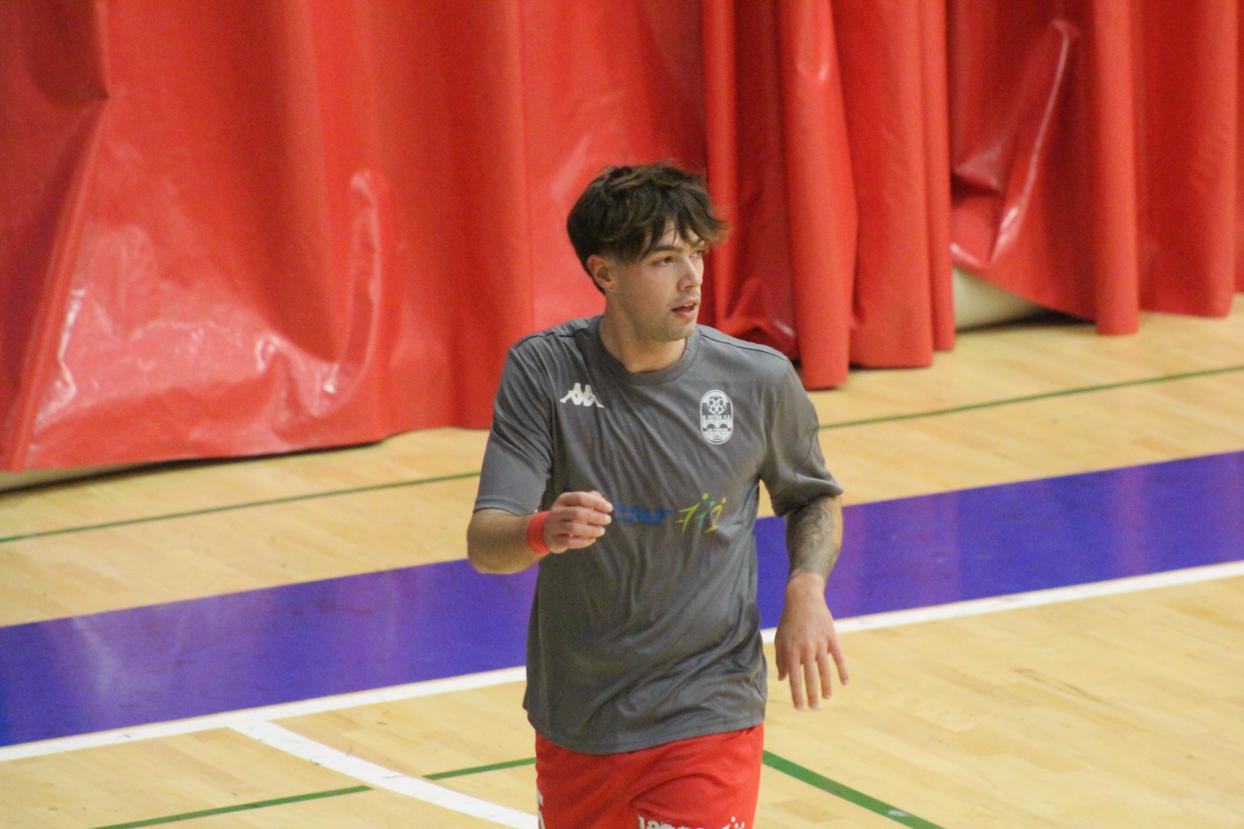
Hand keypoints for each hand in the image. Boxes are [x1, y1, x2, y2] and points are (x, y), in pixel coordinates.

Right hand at [544, 490, 612, 552]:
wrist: (547, 532)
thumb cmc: (568, 516)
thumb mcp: (576, 505)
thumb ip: (590, 499)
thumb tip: (602, 500)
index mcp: (563, 499)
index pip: (580, 497)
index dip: (596, 502)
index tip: (609, 508)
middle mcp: (556, 511)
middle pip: (577, 512)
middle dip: (595, 516)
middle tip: (608, 520)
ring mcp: (553, 526)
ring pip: (573, 528)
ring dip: (591, 530)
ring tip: (601, 531)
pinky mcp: (554, 540)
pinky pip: (569, 542)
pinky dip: (583, 542)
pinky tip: (592, 539)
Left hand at [774, 572, 848, 709]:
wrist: (803, 598)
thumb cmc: (789, 620)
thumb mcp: (780, 639)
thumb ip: (781, 659)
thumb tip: (783, 679)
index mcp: (791, 650)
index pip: (794, 678)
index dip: (797, 694)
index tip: (799, 707)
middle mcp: (806, 648)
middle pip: (810, 677)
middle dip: (812, 695)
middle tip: (814, 708)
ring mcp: (820, 643)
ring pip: (825, 670)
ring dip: (826, 686)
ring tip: (826, 698)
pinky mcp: (831, 637)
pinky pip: (838, 657)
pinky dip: (842, 670)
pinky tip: (844, 682)